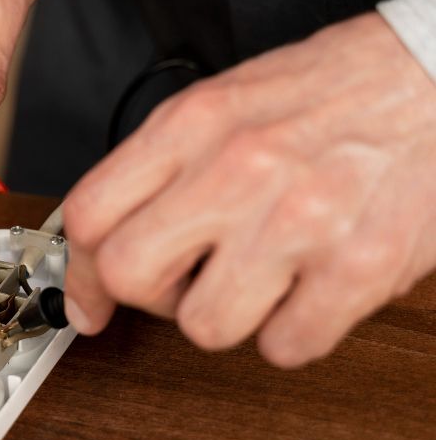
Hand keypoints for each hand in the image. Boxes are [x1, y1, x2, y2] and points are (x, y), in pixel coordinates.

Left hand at [63, 13, 435, 366]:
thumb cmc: (328, 92)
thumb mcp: (222, 103)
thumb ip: (156, 169)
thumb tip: (99, 244)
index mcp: (192, 125)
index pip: (90, 216)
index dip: (80, 272)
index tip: (90, 298)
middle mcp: (237, 170)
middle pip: (130, 274)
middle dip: (149, 295)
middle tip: (184, 282)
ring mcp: (299, 221)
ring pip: (204, 327)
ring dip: (225, 316)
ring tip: (258, 278)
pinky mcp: (359, 267)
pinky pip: (286, 347)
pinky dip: (292, 332)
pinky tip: (307, 290)